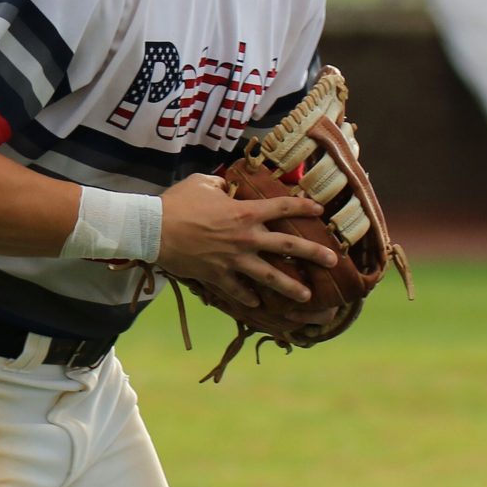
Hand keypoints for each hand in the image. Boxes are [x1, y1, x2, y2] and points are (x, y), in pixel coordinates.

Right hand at [155, 172, 338, 305]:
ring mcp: (234, 260)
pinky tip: (257, 303)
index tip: (320, 210)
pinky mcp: (218, 276)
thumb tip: (227, 185)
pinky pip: (238, 290)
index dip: (303, 206)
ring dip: (290, 287)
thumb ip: (221, 184)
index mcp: (245, 212)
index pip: (283, 207)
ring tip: (307, 297)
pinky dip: (248, 297)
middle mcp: (247, 237)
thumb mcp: (202, 183)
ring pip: (270, 276)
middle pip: (288, 245)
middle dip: (313, 253)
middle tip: (332, 261)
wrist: (154, 229)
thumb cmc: (178, 202)